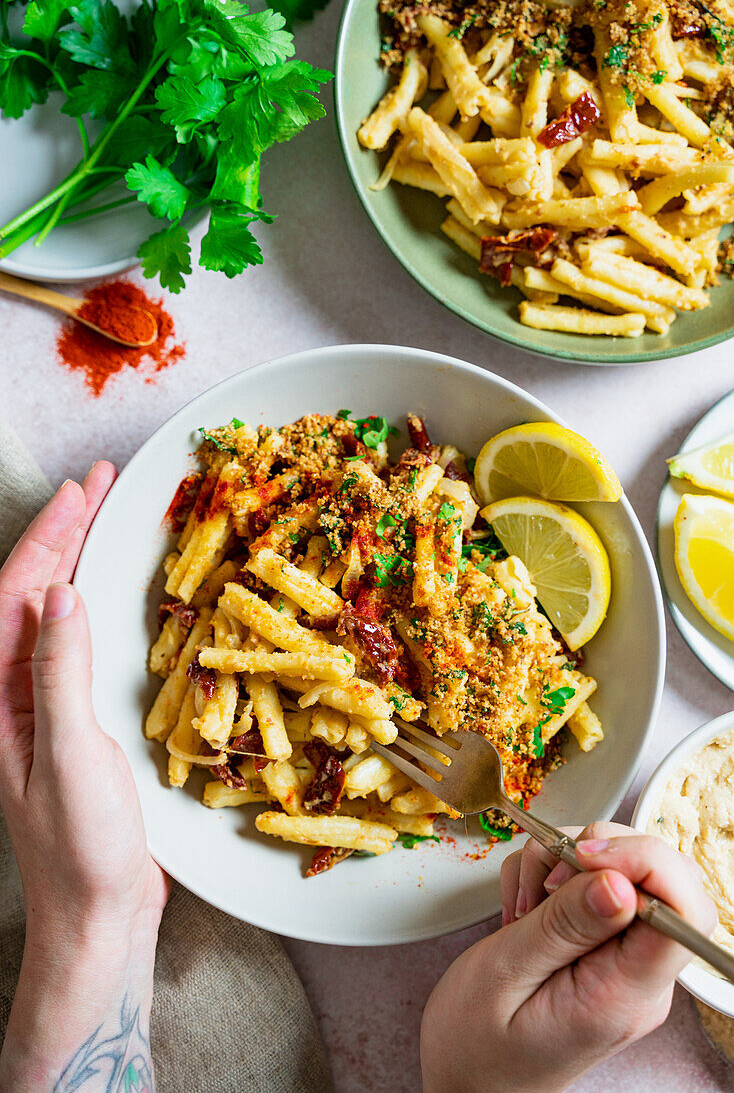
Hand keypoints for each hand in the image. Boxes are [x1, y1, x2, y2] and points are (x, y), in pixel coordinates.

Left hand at [0, 465, 168, 1089]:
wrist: (98, 915)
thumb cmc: (81, 848)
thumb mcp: (71, 757)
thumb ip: (59, 674)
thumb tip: (58, 594)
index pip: (14, 596)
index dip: (49, 537)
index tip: (85, 490)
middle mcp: (13, 694)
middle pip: (30, 595)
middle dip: (62, 533)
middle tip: (101, 483)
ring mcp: (42, 706)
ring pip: (55, 614)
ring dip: (78, 560)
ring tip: (106, 515)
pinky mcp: (75, 720)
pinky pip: (80, 643)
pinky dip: (98, 603)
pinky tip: (115, 590)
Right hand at [420, 822, 716, 1092]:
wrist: (465, 1075)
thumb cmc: (474, 1040)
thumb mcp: (506, 975)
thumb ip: (564, 926)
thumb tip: (620, 883)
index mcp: (623, 994)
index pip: (682, 913)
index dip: (644, 863)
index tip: (583, 855)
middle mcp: (636, 976)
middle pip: (658, 879)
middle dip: (595, 852)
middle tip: (542, 880)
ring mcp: (620, 960)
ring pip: (620, 869)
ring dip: (562, 862)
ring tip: (522, 906)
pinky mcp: (600, 945)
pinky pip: (592, 882)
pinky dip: (549, 873)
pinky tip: (523, 909)